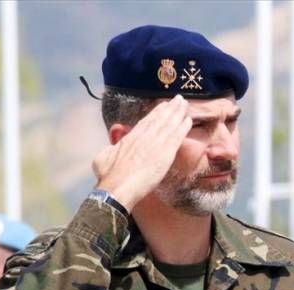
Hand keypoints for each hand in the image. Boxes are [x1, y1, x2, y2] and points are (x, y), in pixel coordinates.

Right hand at [92, 95, 191, 210]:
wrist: (118, 186)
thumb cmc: (108, 175)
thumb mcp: (104, 156)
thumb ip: (111, 148)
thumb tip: (112, 146)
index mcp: (131, 137)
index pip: (147, 122)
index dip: (157, 113)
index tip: (164, 106)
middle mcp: (144, 137)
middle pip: (160, 119)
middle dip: (170, 108)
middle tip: (179, 99)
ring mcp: (155, 144)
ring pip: (169, 124)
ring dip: (178, 113)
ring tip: (184, 103)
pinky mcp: (165, 154)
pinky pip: (176, 137)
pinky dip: (182, 128)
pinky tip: (188, 121)